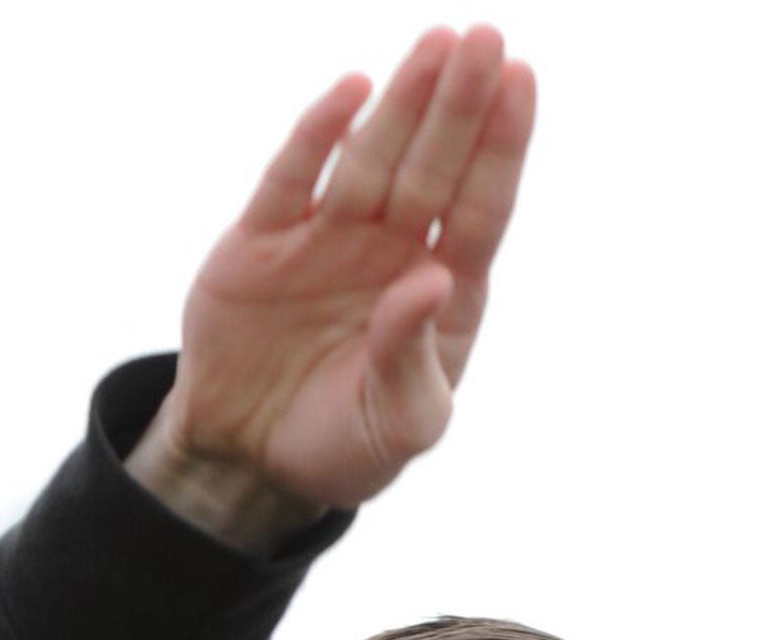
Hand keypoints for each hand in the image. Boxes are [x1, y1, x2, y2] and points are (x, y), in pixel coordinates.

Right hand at [129, 25, 535, 537]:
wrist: (252, 462)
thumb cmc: (345, 446)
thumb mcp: (396, 427)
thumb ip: (413, 360)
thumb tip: (432, 278)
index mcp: (440, 292)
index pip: (480, 209)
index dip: (500, 148)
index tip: (521, 81)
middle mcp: (389, 251)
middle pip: (432, 167)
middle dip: (459, 105)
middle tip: (485, 39)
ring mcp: (327, 239)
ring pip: (371, 158)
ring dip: (403, 102)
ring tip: (437, 45)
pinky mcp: (262, 242)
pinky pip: (294, 178)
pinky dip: (318, 136)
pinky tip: (352, 92)